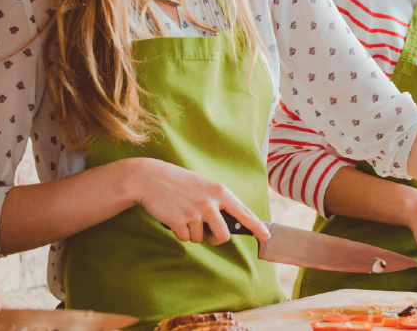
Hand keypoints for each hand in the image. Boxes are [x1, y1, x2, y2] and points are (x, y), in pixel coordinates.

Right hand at [125, 157, 270, 243]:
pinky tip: (173, 217)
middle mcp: (210, 203)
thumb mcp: (203, 185)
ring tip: (183, 214)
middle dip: (215, 239)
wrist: (149, 178)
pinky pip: (184, 238)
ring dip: (192, 232)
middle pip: (223, 235)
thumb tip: (225, 223)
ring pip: (200, 238)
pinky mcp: (179, 221)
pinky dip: (179, 232)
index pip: (243, 212)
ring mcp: (195, 213)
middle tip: (207, 233)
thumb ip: (216, 201)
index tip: (267, 235)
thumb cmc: (178, 182)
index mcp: (219, 191)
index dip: (257, 226)